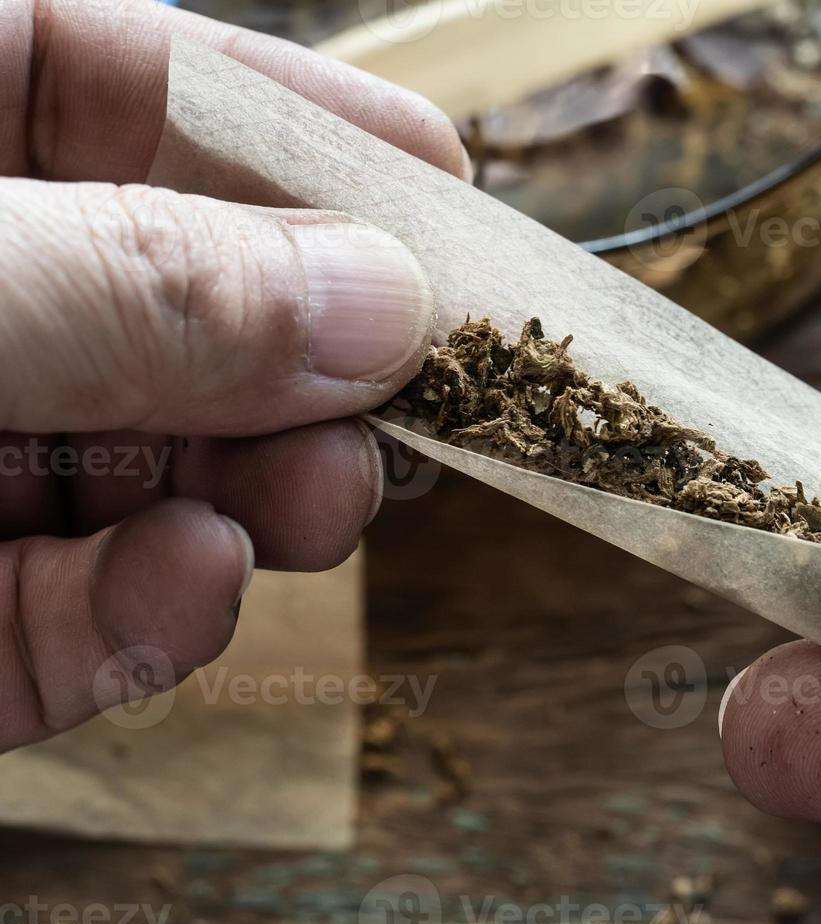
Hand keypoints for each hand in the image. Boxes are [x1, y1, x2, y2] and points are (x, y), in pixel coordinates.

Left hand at [0, 0, 466, 749]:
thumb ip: (132, 287)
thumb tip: (379, 301)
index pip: (127, 90)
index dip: (293, 128)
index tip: (444, 179)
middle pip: (175, 305)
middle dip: (301, 357)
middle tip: (408, 396)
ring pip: (144, 476)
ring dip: (251, 497)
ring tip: (310, 507)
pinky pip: (61, 622)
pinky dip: (140, 619)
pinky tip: (185, 591)